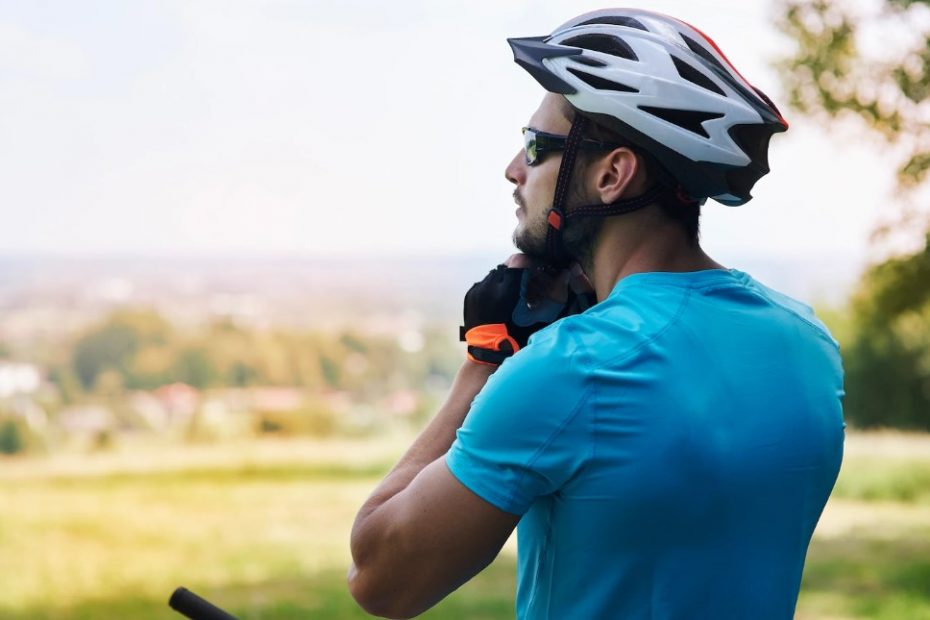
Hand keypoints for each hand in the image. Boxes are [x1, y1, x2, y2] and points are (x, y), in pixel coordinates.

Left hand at [460, 254, 594, 365]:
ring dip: (507, 279)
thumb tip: (566, 274)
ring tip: (516, 294)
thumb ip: (555, 295)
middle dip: (520, 272)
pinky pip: (484, 284)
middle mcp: (489, 287)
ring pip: (495, 274)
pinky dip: (495, 288)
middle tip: (530, 283)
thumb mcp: (541, 318)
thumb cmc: (518, 339)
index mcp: (507, 291)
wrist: (489, 356)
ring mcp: (477, 291)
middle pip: (508, 266)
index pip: (520, 261)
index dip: (532, 263)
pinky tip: (502, 302)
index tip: (539, 270)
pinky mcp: (470, 297)